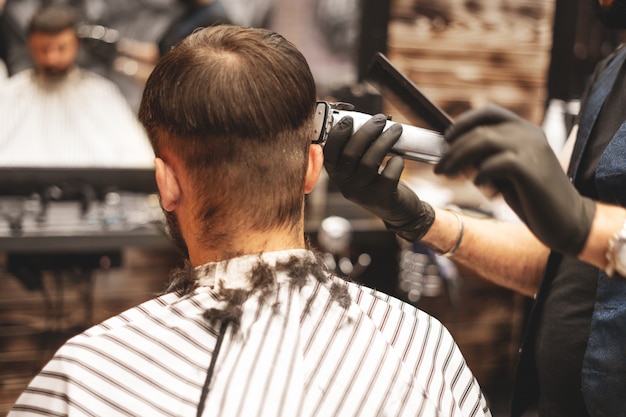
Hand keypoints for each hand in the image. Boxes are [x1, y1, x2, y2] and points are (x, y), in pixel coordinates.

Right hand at [323, 114, 434, 241]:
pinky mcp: (381, 199)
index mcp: (336, 174)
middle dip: (366, 132)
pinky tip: (399, 158)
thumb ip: (356, 148)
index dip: (337, 134)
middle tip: (379, 119)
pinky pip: (388, 176)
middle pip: (350, 154)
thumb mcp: (360, 167)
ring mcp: (362, 194)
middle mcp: (345, 185)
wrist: (397, 210)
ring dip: (384, 141)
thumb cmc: (377, 180)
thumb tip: (361, 118)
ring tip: (396, 129)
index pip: (329, 153)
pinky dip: (395, 163)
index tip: (349, 118)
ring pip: (369, 162)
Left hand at [435, 104, 595, 255]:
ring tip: (446, 174)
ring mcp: (531, 149)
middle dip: (452, 148)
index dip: (463, 122)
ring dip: (458, 158)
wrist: (568, 220)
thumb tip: (453, 156)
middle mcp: (529, 134)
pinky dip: (480, 173)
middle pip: (479, 129)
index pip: (489, 112)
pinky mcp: (530, 168)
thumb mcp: (507, 173)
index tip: (446, 139)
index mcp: (525, 130)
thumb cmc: (533, 197)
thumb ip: (487, 159)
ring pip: (483, 140)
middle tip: (438, 168)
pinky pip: (495, 162)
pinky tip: (479, 185)